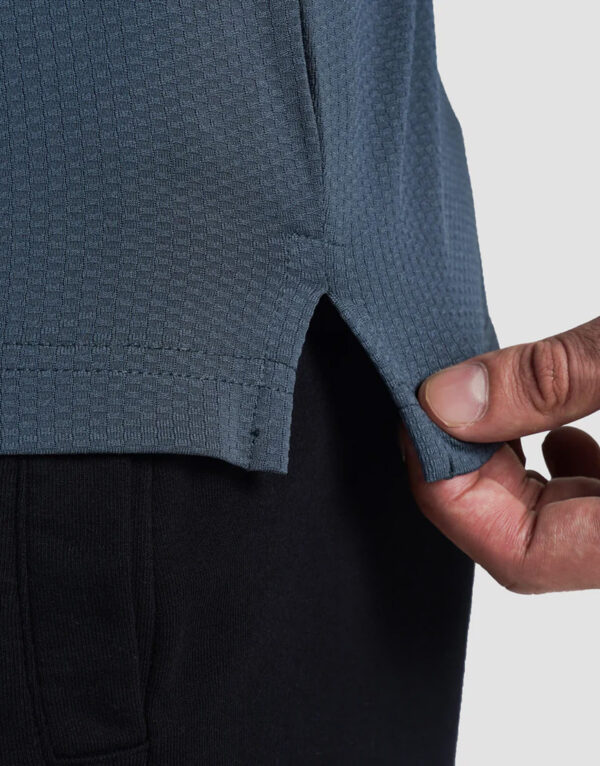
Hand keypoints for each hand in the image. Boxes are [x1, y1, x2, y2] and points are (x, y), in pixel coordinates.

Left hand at [399, 316, 599, 593]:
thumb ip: (550, 380)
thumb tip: (450, 399)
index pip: (520, 554)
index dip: (450, 490)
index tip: (417, 423)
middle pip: (530, 538)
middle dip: (470, 467)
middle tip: (438, 402)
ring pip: (557, 520)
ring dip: (508, 463)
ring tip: (487, 402)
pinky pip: (590, 502)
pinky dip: (558, 464)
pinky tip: (555, 425)